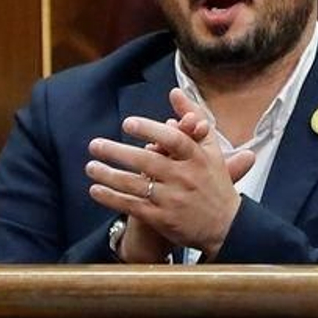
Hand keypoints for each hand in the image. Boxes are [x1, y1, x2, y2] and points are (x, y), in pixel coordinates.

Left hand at [86, 88, 253, 258]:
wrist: (226, 225)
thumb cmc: (215, 181)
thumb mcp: (211, 147)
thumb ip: (194, 117)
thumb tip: (175, 91)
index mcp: (198, 157)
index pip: (174, 140)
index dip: (150, 130)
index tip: (128, 123)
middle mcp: (185, 177)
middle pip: (148, 161)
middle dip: (118, 152)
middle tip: (95, 144)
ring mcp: (173, 199)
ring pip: (135, 185)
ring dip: (109, 175)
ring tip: (90, 166)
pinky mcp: (162, 219)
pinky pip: (132, 206)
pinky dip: (112, 198)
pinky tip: (96, 190)